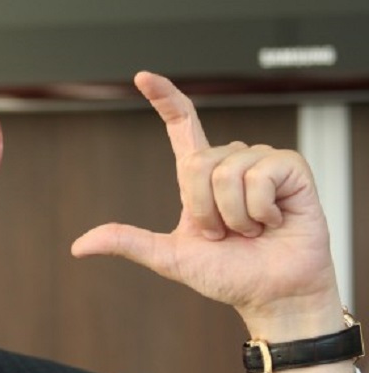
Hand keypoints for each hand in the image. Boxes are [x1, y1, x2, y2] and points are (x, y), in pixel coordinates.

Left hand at [71, 71, 342, 340]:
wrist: (273, 295)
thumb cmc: (229, 274)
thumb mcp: (170, 257)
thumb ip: (128, 242)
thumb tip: (80, 245)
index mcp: (200, 176)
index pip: (181, 125)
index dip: (164, 98)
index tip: (142, 76)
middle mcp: (229, 162)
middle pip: (196, 164)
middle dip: (204, 209)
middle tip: (226, 233)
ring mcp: (261, 161)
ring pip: (227, 172)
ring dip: (234, 215)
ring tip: (252, 229)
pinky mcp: (291, 168)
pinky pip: (260, 176)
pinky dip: (260, 210)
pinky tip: (273, 222)